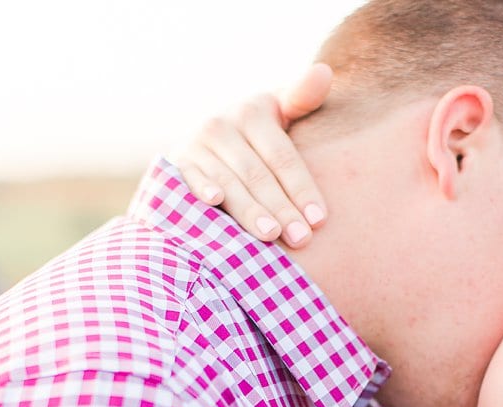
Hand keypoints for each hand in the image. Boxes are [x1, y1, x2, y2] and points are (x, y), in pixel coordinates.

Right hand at [173, 63, 332, 249]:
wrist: (210, 139)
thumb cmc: (260, 133)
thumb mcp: (282, 110)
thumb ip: (303, 97)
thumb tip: (324, 72)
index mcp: (253, 112)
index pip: (282, 157)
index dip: (301, 188)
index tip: (319, 219)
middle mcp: (222, 123)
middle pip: (258, 174)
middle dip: (281, 208)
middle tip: (300, 238)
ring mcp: (198, 143)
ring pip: (230, 182)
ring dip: (249, 210)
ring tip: (270, 235)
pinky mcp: (177, 162)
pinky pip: (190, 178)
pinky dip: (201, 187)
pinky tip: (215, 202)